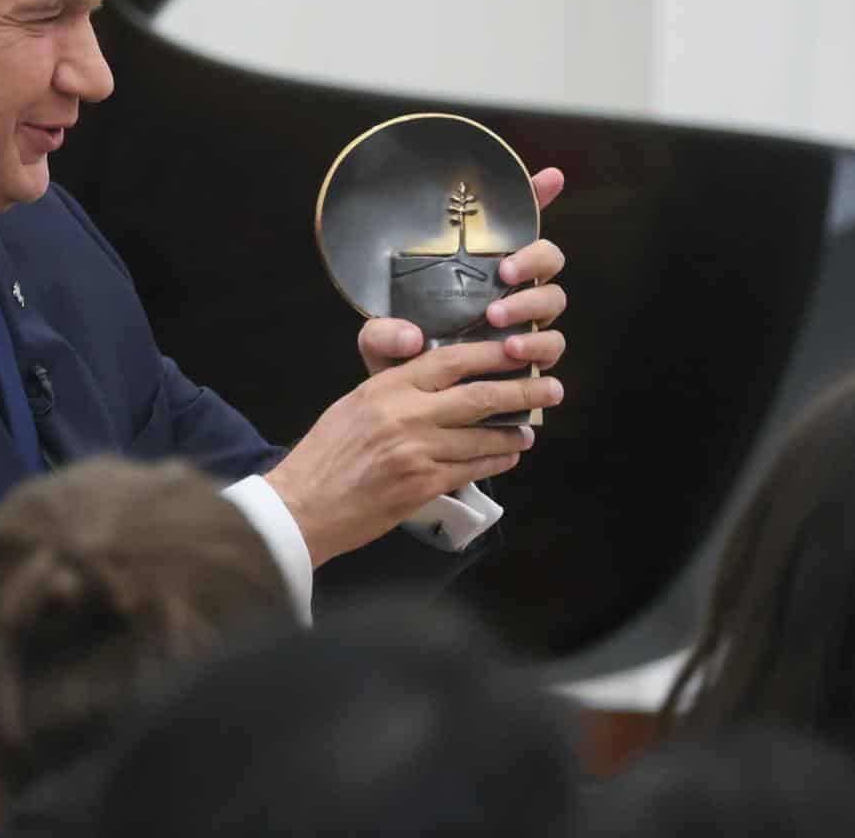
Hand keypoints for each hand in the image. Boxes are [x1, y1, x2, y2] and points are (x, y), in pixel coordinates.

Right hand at [266, 340, 562, 566]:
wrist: (304, 504)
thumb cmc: (325, 453)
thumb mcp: (354, 403)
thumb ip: (394, 385)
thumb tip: (435, 374)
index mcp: (386, 387)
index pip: (450, 360)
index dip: (491, 354)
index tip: (517, 349)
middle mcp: (406, 415)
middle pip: (479, 397)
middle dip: (522, 392)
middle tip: (550, 388)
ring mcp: (418, 452)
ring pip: (484, 437)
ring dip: (515, 432)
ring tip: (530, 427)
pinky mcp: (424, 485)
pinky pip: (473, 469)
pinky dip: (497, 460)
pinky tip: (508, 455)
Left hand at [358, 166, 568, 375]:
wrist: (412, 407)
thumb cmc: (398, 362)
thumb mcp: (378, 343)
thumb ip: (381, 334)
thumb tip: (409, 336)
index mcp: (475, 268)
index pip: (512, 224)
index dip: (535, 195)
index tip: (549, 177)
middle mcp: (509, 289)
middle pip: (547, 256)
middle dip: (534, 259)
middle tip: (504, 275)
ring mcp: (524, 321)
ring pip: (554, 300)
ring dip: (533, 308)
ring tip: (501, 326)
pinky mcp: (531, 357)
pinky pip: (553, 347)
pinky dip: (539, 349)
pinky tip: (515, 356)